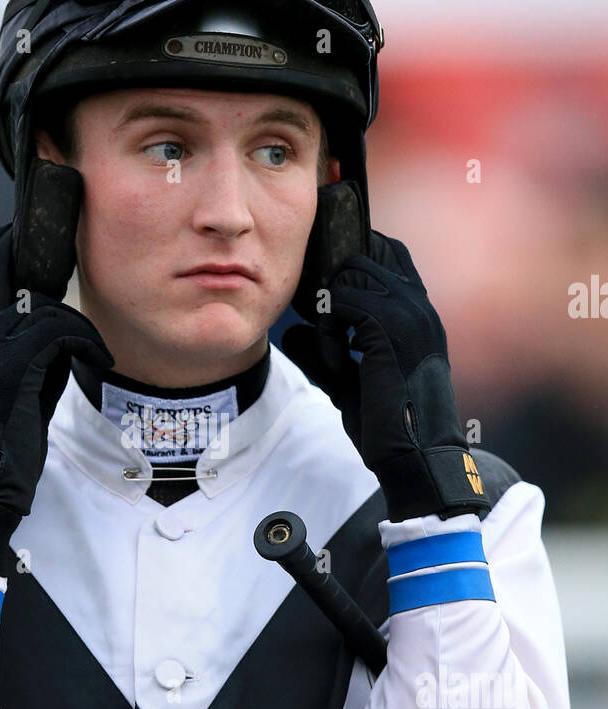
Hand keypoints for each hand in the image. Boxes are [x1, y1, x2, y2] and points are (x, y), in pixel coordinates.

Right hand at [0, 164, 113, 575]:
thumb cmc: (2, 443)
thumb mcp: (4, 387)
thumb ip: (17, 350)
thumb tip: (48, 319)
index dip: (4, 248)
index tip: (31, 233)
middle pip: (0, 269)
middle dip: (33, 249)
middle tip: (65, 234)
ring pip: (40, 305)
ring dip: (73, 318)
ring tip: (92, 340)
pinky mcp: (13, 373)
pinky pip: (57, 331)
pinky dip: (84, 339)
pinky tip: (99, 357)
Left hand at [282, 181, 490, 521]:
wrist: (415, 456)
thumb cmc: (388, 424)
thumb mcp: (348, 381)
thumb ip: (322, 352)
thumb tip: (291, 333)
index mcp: (418, 312)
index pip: (385, 253)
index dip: (348, 265)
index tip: (322, 301)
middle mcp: (418, 304)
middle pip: (361, 254)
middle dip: (330, 283)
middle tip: (319, 325)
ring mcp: (408, 312)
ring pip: (347, 273)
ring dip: (328, 309)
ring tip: (332, 354)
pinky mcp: (389, 326)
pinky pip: (339, 303)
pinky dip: (327, 332)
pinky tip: (335, 364)